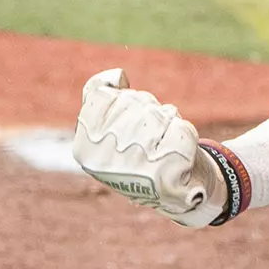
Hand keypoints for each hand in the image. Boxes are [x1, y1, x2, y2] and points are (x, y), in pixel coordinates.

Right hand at [72, 68, 227, 228]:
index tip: (129, 115)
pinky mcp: (166, 176)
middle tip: (151, 135)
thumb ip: (99, 97)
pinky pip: (182, 130)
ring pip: (160, 114)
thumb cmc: (141, 151)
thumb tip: (117, 76)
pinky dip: (184, 134)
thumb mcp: (110, 124)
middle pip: (134, 101)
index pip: (102, 95)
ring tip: (163, 144)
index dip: (122, 97)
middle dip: (149, 109)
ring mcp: (133, 169)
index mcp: (84, 148)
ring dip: (167, 121)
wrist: (174, 192)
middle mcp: (104, 161)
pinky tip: (178, 153)